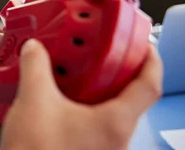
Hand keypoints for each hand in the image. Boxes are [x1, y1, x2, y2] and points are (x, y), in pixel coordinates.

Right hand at [0, 39, 162, 149]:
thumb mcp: (34, 100)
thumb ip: (36, 67)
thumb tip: (35, 48)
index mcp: (114, 123)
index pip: (149, 87)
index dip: (151, 61)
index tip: (145, 45)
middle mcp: (116, 139)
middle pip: (130, 99)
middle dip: (119, 72)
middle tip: (105, 52)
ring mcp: (102, 149)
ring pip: (111, 113)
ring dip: (98, 90)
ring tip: (78, 70)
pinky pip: (94, 124)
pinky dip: (84, 106)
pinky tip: (61, 97)